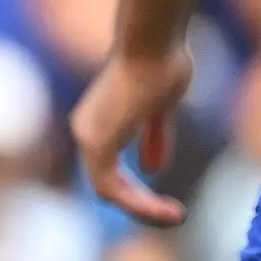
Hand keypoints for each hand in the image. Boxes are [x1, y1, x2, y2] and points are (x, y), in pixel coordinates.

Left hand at [69, 43, 194, 225]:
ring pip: (109, 192)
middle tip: (174, 216)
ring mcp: (88, 138)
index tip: (168, 204)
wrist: (153, 43)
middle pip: (108, 186)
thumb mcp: (160, 108)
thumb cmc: (161, 64)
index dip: (137, 192)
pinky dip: (140, 203)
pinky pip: (112, 189)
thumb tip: (152, 169)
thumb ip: (153, 138)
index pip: (110, 172)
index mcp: (97, 124)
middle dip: (141, 205)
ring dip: (143, 209)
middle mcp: (85, 132)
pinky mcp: (97, 143)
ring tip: (175, 217)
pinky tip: (167, 210)